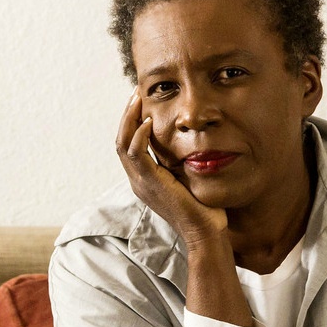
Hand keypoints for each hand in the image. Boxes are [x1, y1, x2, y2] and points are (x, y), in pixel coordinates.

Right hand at [116, 92, 227, 246]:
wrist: (205, 232)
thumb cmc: (204, 208)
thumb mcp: (189, 178)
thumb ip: (183, 161)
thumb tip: (191, 141)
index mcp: (145, 180)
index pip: (130, 145)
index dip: (132, 123)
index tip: (142, 102)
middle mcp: (138, 181)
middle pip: (121, 141)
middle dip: (127, 115)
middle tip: (136, 93)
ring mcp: (141, 183)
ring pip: (123, 144)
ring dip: (129, 119)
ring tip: (138, 99)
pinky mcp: (149, 184)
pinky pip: (136, 154)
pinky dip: (139, 136)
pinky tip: (148, 121)